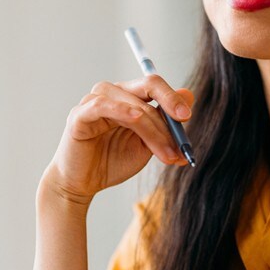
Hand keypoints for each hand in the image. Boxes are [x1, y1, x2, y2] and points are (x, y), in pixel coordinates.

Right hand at [38, 75, 194, 208]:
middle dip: (169, 108)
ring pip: (134, 105)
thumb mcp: (148, 144)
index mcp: (130, 96)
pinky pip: (102, 105)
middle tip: (183, 125)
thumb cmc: (113, 161)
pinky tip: (135, 119)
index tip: (187, 116)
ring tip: (165, 153)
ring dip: (153, 129)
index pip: (155, 86)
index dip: (173, 98)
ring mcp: (94, 100)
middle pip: (148, 85)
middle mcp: (113, 92)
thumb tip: (189, 95)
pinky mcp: (80, 115)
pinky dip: (121, 110)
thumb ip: (165, 122)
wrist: (82, 184)